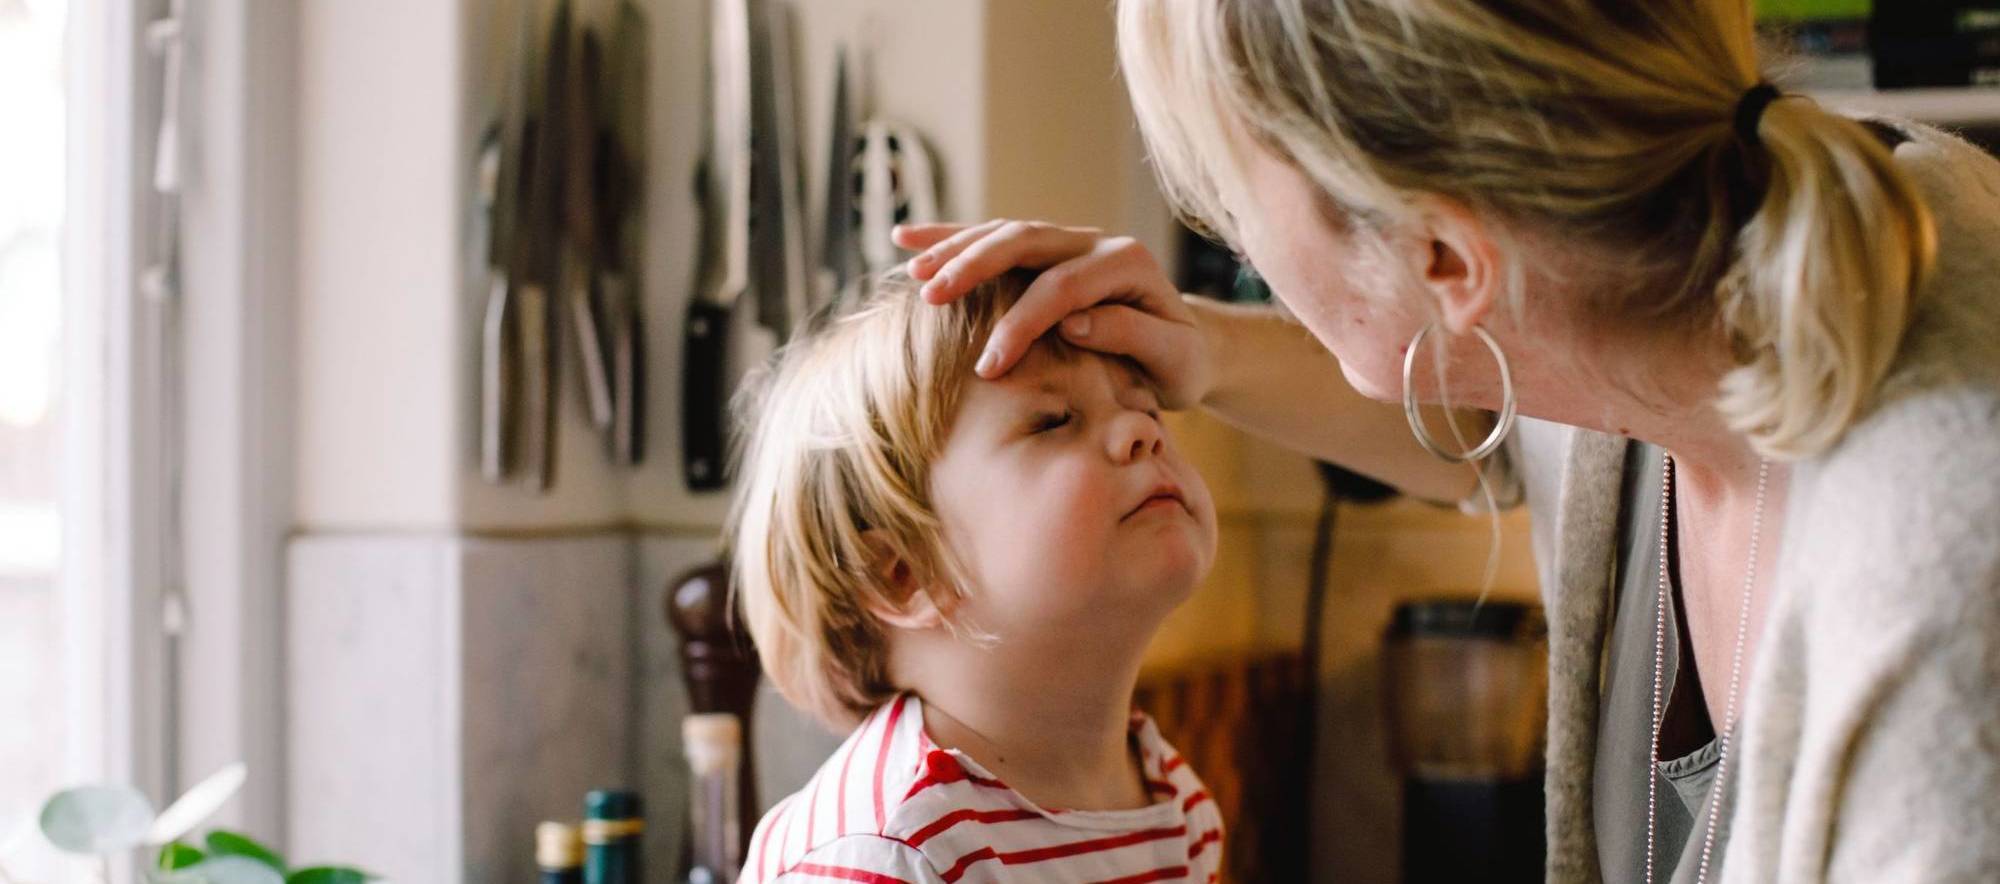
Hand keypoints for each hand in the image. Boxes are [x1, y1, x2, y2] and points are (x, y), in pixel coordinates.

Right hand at [892, 220, 1216, 408]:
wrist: (1189, 347)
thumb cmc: (1180, 362)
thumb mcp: (1173, 359)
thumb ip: (1131, 335)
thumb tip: (1074, 323)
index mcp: (1127, 264)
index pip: (1062, 287)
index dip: (1021, 324)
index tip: (988, 367)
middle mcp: (1095, 241)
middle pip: (1025, 241)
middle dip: (975, 267)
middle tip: (931, 299)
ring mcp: (1068, 242)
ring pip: (1003, 232)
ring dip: (955, 248)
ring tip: (913, 273)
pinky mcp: (1046, 252)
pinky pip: (993, 237)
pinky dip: (950, 237)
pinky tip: (906, 240)